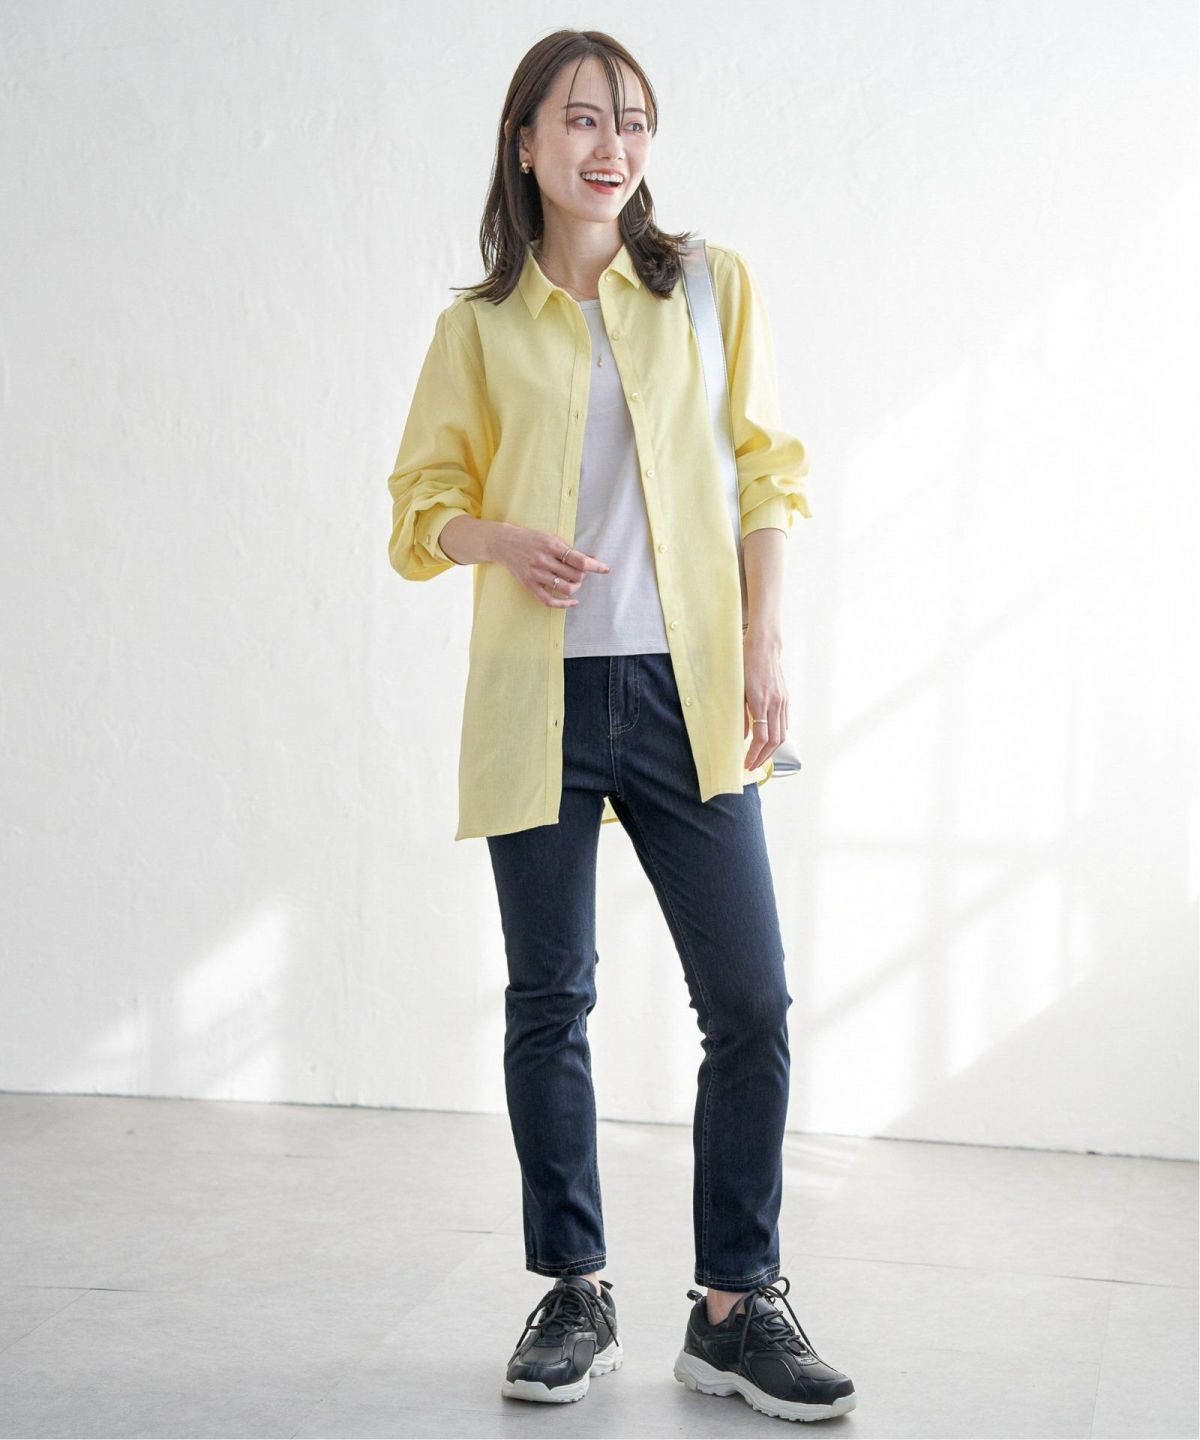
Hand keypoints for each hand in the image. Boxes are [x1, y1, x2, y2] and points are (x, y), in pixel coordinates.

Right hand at [491, 524, 610, 607]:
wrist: (504, 543)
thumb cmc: (531, 539)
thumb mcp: (551, 538)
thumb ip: (571, 550)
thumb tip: (592, 558)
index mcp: (551, 546)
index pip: (578, 559)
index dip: (594, 566)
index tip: (605, 569)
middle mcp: (544, 561)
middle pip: (575, 576)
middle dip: (582, 576)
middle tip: (579, 572)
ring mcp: (536, 574)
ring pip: (565, 589)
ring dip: (575, 588)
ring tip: (574, 583)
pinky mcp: (529, 585)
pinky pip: (549, 600)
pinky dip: (564, 604)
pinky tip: (572, 601)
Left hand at [743, 632, 788, 770]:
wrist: (764, 647)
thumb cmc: (746, 664)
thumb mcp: (737, 689)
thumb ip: (740, 714)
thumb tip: (741, 735)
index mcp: (761, 702)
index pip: (761, 738)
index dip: (754, 754)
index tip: (746, 763)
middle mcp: (776, 704)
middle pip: (774, 741)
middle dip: (763, 757)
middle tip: (752, 766)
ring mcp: (783, 702)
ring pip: (782, 735)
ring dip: (771, 750)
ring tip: (759, 758)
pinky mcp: (785, 700)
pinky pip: (784, 724)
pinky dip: (777, 737)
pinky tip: (768, 741)